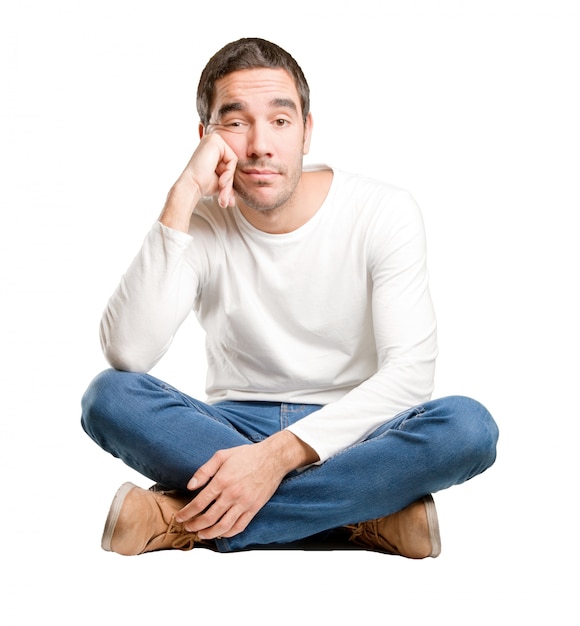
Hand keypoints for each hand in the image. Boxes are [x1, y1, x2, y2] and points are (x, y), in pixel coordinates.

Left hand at [175, 431, 318, 539]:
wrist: (272, 458)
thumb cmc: (247, 455)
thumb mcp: (222, 456)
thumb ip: (204, 471)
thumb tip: (190, 486)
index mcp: (222, 481)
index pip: (199, 503)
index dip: (186, 513)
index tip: (179, 517)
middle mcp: (232, 494)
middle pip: (208, 518)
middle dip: (194, 525)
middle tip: (187, 527)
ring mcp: (244, 503)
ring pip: (223, 526)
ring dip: (209, 533)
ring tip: (201, 534)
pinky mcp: (254, 508)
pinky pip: (239, 526)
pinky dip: (228, 533)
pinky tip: (220, 532)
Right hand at [181, 133, 237, 208]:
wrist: (192, 186)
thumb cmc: (203, 185)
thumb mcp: (222, 179)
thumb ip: (232, 174)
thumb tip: (253, 175)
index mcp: (212, 149)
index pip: (230, 164)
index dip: (229, 182)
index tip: (226, 198)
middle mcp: (212, 141)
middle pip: (232, 163)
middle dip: (230, 183)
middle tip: (226, 200)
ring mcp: (213, 139)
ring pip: (233, 162)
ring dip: (229, 180)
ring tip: (222, 192)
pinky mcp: (215, 141)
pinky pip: (232, 159)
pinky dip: (229, 173)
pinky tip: (221, 181)